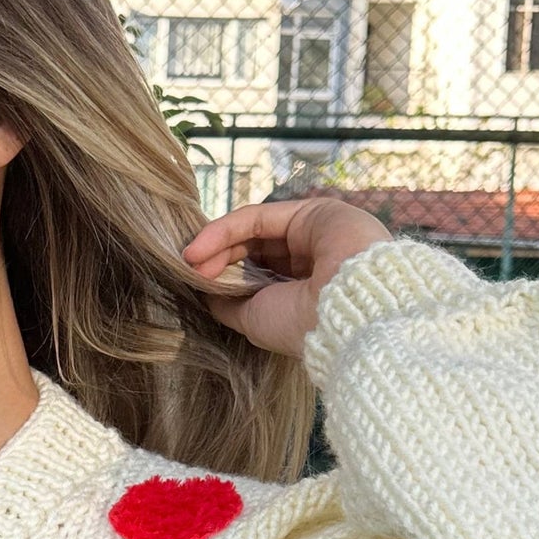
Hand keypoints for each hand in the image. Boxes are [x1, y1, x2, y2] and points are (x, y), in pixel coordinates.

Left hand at [182, 195, 391, 359]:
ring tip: (191, 259)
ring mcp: (315, 234)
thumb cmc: (303, 327)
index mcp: (306, 292)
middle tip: (190, 268)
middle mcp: (312, 261)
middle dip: (217, 258)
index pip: (257, 274)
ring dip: (217, 243)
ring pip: (253, 231)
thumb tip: (205, 290)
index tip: (194, 283)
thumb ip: (230, 303)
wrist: (348, 311)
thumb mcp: (255, 320)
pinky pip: (258, 218)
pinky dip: (225, 229)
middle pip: (252, 250)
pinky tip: (201, 247)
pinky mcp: (313, 212)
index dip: (224, 276)